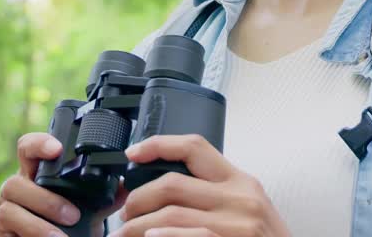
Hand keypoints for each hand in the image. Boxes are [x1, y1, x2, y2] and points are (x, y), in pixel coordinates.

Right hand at [0, 132, 127, 236]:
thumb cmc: (72, 226)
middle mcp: (19, 187)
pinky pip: (9, 225)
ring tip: (61, 235)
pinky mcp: (2, 229)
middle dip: (45, 198)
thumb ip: (106, 195)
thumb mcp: (91, 209)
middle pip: (17, 179)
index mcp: (39, 174)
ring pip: (12, 203)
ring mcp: (7, 207)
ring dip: (40, 219)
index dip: (39, 143)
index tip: (58, 149)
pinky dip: (32, 232)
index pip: (29, 148)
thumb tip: (125, 184)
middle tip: (73, 215)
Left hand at [112, 134, 289, 236]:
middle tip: (124, 214)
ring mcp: (235, 225)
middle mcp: (240, 198)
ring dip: (137, 226)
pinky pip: (187, 236)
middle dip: (137, 199)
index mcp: (241, 182)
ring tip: (126, 234)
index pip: (195, 147)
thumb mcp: (246, 209)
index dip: (159, 144)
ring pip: (169, 214)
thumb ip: (215, 195)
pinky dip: (161, 236)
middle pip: (172, 183)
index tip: (133, 152)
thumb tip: (166, 191)